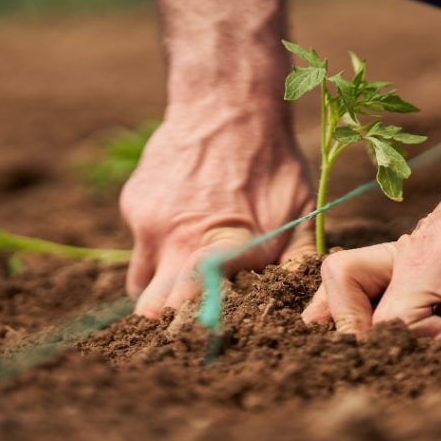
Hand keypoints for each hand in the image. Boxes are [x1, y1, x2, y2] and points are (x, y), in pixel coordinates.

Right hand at [120, 102, 314, 317]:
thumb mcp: (300, 208)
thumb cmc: (272, 161)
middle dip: (168, 320)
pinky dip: (159, 245)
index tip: (196, 338)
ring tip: (186, 272)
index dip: (191, 326)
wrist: (226, 102)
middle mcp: (179, 240)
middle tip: (184, 324)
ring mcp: (150, 223)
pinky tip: (184, 220)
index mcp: (225, 246)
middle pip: (153, 307)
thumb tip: (306, 303)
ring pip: (142, 282)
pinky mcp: (134, 206)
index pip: (194, 303)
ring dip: (160, 287)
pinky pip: (141, 244)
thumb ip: (298, 258)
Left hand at [302, 125, 440, 344]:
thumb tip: (414, 324)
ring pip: (402, 329)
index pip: (338, 296)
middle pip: (360, 326)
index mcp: (396, 262)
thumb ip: (422, 282)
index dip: (340, 329)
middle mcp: (406, 264)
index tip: (359, 359)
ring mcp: (437, 263)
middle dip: (384, 357)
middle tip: (427, 370)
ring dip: (439, 353)